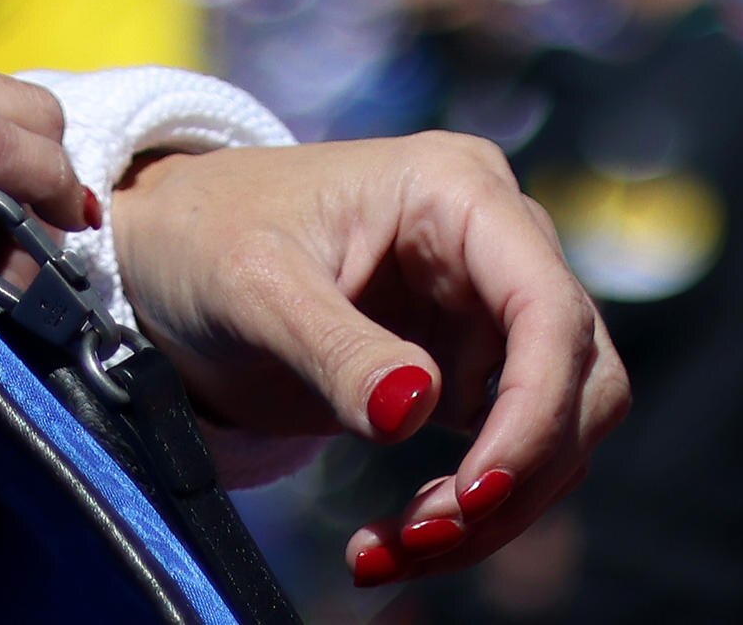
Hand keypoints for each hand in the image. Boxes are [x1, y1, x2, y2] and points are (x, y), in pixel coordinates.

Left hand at [102, 133, 627, 593]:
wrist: (166, 257)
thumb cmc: (207, 238)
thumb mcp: (253, 286)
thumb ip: (335, 347)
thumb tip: (416, 410)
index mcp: (457, 191)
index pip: (548, 307)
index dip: (535, 408)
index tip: (476, 491)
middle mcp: (495, 243)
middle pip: (576, 378)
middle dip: (517, 473)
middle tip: (424, 536)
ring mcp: (487, 307)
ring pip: (554, 430)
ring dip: (492, 509)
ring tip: (390, 551)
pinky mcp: (467, 365)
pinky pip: (506, 453)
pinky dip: (465, 512)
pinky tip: (391, 539)